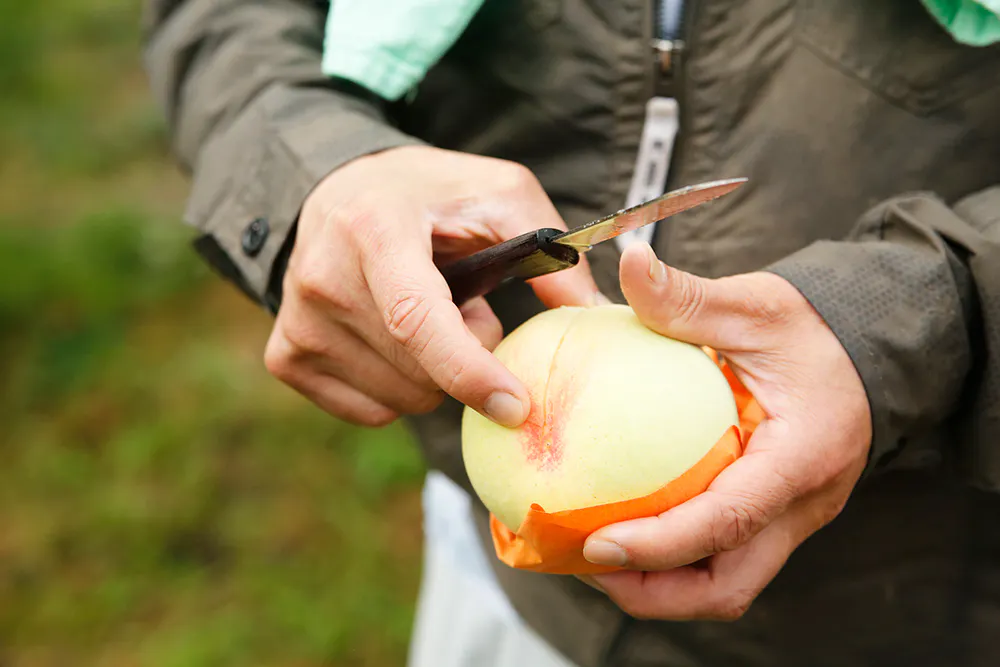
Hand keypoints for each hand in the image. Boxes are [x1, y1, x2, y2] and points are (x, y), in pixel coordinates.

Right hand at [265, 146, 603, 427]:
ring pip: (398, 398)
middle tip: (467, 307)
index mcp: (373, 230)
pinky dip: (399, 389)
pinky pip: (367, 410)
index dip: (470, 372)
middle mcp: (322, 277)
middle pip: (417, 371)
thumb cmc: (429, 194)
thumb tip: (596, 318)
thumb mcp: (499, 195)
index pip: (417, 320)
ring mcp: (297, 321)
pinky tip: (397, 341)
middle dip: (466, 356)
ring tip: (429, 316)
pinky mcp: (286, 354)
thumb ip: (552, 250)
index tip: (516, 408)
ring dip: (433, 373)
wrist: (340, 191)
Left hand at [578, 243, 871, 620]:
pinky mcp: (776, 517)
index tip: (598, 546)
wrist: (867, 348)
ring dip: (660, 585)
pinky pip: (723, 557)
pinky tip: (626, 527)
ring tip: (593, 557)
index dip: (661, 544)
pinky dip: (674, 560)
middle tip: (584, 561)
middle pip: (728, 585)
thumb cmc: (812, 328)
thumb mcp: (754, 306)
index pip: (730, 519)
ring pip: (726, 584)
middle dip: (653, 592)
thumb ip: (689, 296)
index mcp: (803, 455)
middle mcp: (804, 503)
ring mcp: (792, 518)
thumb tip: (630, 262)